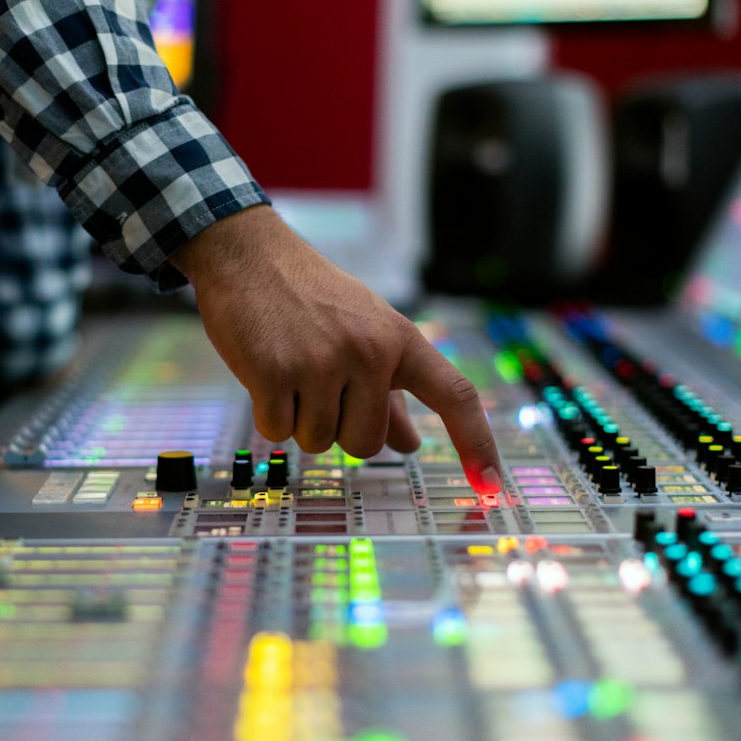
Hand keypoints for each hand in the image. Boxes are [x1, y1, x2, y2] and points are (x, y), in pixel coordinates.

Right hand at [170, 206, 501, 493]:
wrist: (248, 255)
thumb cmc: (311, 297)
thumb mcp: (365, 331)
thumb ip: (391, 391)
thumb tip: (410, 445)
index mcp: (399, 339)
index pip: (454, 395)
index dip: (477, 443)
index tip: (491, 485)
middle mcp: (368, 351)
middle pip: (366, 444)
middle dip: (339, 429)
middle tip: (319, 385)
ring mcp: (320, 363)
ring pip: (318, 442)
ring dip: (300, 419)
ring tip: (291, 369)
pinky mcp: (273, 373)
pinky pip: (278, 431)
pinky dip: (269, 414)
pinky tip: (266, 372)